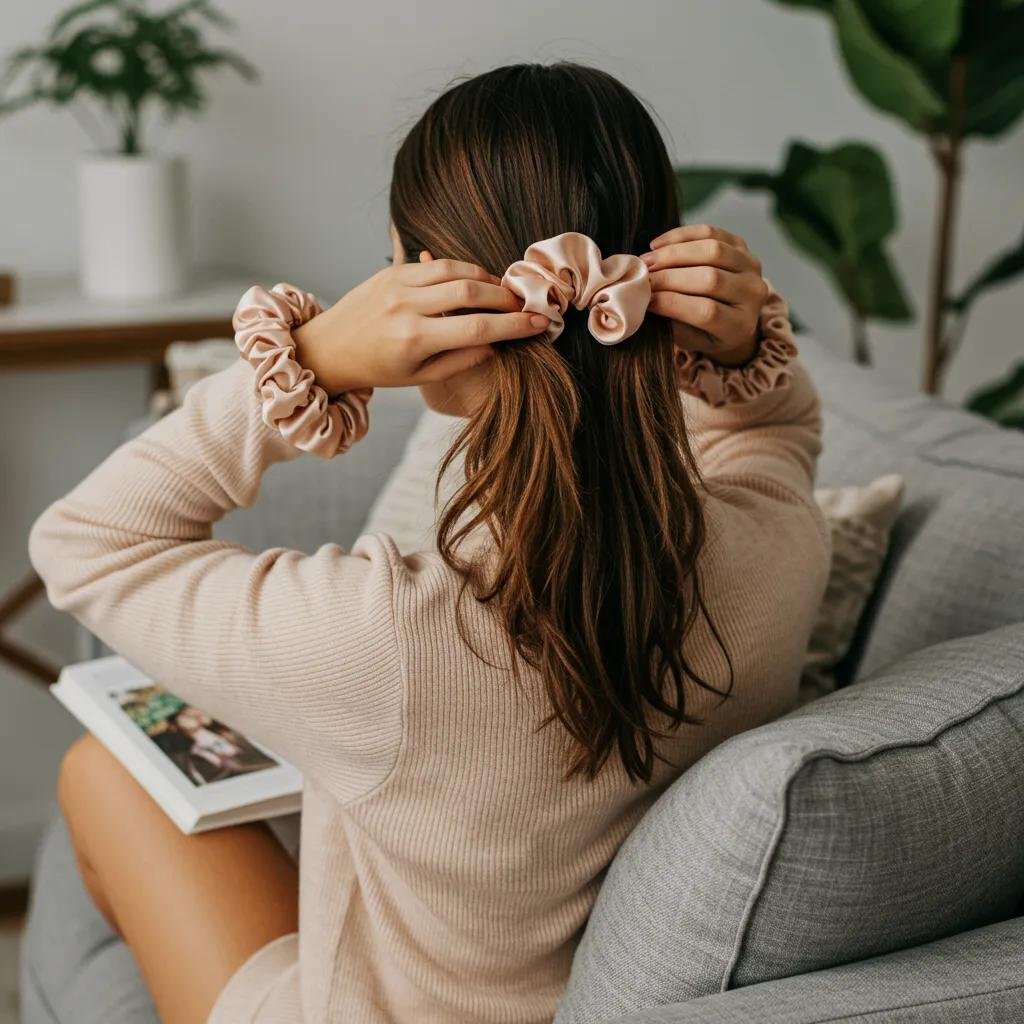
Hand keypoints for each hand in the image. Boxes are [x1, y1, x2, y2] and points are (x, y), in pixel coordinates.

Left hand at [293, 257, 548, 393]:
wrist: (330, 347)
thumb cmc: (378, 369)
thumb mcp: (420, 377)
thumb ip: (460, 361)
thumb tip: (497, 345)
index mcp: (413, 340)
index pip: (476, 328)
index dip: (513, 326)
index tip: (539, 323)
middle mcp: (405, 307)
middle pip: (470, 292)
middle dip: (504, 297)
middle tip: (523, 306)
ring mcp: (397, 284)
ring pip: (455, 270)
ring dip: (486, 278)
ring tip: (502, 293)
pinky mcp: (392, 271)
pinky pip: (436, 264)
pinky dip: (462, 269)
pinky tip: (476, 280)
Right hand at [642, 224, 768, 366]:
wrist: (732, 313)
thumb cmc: (704, 332)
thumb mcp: (689, 339)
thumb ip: (671, 323)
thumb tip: (644, 300)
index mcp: (739, 326)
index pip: (706, 312)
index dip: (672, 303)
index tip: (645, 300)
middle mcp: (752, 294)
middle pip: (710, 279)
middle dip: (669, 276)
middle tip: (642, 277)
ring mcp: (751, 266)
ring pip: (712, 250)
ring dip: (673, 254)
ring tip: (647, 261)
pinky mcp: (742, 245)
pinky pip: (711, 232)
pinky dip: (681, 236)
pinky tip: (658, 245)